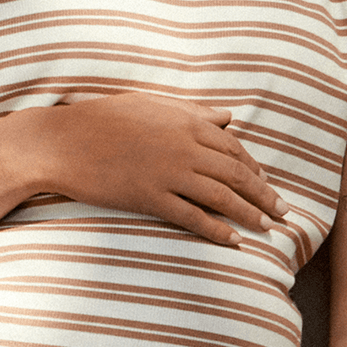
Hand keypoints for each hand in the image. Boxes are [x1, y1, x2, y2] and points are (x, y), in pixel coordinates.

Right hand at [10, 93, 288, 244]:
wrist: (62, 142)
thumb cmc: (103, 119)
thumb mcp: (151, 105)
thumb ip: (192, 111)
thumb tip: (228, 115)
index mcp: (185, 121)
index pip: (233, 147)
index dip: (254, 167)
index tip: (267, 183)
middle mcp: (183, 146)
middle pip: (236, 173)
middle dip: (263, 194)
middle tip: (283, 211)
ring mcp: (167, 172)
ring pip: (221, 196)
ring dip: (249, 214)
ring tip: (267, 228)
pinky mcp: (150, 196)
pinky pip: (192, 216)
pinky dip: (217, 230)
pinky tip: (233, 242)